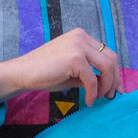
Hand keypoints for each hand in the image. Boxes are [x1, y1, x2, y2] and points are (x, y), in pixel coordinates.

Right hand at [0, 28, 121, 106]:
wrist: (23, 73)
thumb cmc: (45, 73)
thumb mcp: (72, 71)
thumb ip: (90, 73)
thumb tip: (109, 85)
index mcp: (81, 37)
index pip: (107, 53)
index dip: (113, 72)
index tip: (112, 88)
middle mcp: (81, 37)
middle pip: (111, 58)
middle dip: (114, 79)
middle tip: (110, 96)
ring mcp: (78, 45)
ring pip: (107, 67)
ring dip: (106, 86)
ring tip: (98, 98)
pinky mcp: (75, 58)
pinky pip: (92, 79)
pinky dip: (93, 93)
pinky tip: (88, 101)